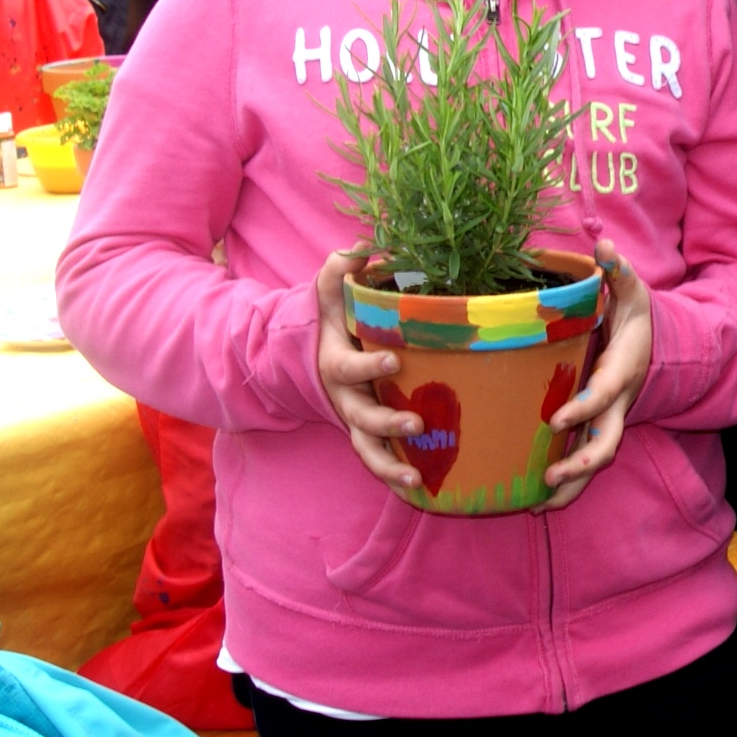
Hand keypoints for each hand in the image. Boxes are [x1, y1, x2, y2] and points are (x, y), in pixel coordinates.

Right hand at [313, 246, 422, 492]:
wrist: (313, 353)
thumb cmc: (333, 317)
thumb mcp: (330, 290)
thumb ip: (342, 268)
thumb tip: (365, 248)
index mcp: (335, 362)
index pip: (349, 367)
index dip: (369, 366)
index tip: (394, 361)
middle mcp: (344, 397)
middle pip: (361, 418)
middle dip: (387, 424)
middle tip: (418, 425)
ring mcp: (355, 420)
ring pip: (366, 450)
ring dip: (389, 465)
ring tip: (416, 477)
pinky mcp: (368, 436)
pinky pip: (378, 461)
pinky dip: (395, 476)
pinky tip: (423, 488)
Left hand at [539, 241, 653, 508]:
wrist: (653, 345)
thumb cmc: (634, 317)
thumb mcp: (632, 291)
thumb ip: (618, 271)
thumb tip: (604, 246)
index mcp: (621, 371)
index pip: (603, 394)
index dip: (582, 409)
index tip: (554, 421)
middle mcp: (616, 404)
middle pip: (606, 442)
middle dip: (580, 463)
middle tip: (549, 476)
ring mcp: (607, 420)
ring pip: (595, 460)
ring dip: (571, 485)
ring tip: (539, 505)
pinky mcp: (594, 429)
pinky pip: (582, 463)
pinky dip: (564, 487)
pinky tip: (534, 503)